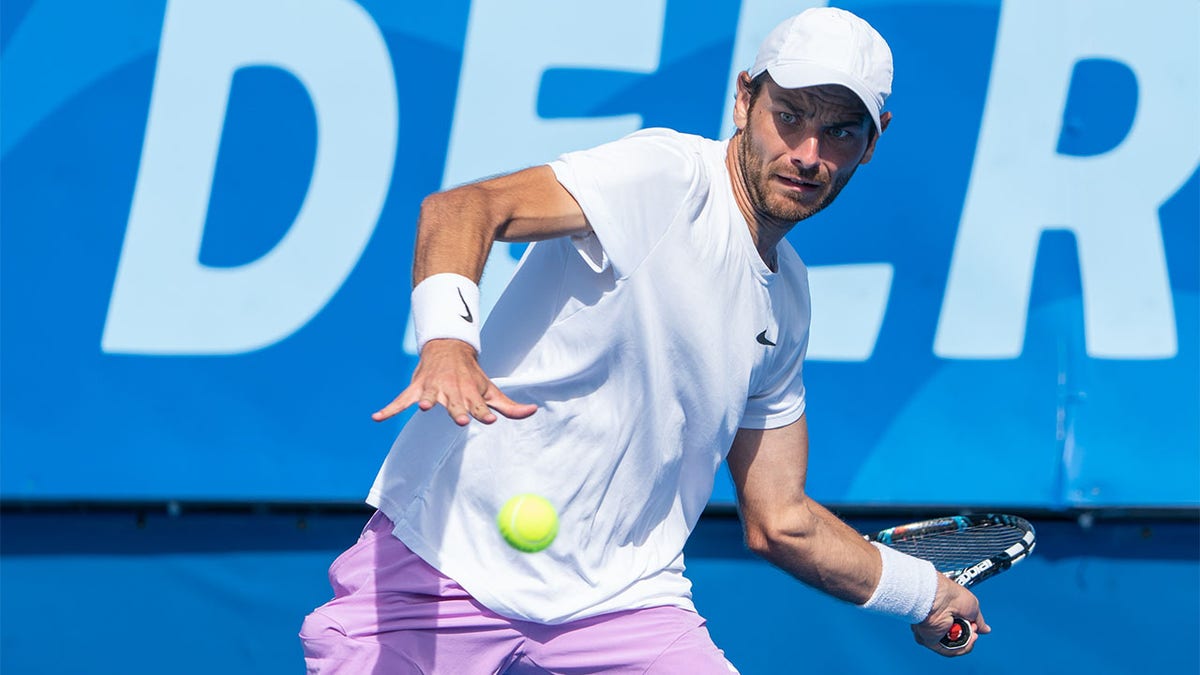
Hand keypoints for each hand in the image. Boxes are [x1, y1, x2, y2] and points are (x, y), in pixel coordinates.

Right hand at [371, 339, 537, 425]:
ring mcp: (433, 389)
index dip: (483, 413)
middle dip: (458, 411)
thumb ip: (510, 407)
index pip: (479, 406)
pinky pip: (400, 401)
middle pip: (455, 404)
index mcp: (471, 394)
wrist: (449, 347)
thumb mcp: (492, 390)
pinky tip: (376, 418)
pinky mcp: (417, 389)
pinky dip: (389, 409)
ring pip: (429, 397)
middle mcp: (452, 392)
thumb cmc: (473, 376)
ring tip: (421, 407)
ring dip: (426, 401)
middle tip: (462, 420)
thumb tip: (534, 411)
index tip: (489, 420)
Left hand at [911, 575, 989, 656]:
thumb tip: (985, 629)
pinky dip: (962, 648)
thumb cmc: (952, 595)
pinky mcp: (931, 641)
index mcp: (946, 612)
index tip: (977, 626)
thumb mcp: (973, 606)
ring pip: (955, 647)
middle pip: (959, 638)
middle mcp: (939, 623)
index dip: (971, 629)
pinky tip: (969, 639)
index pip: (960, 627)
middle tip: (974, 628)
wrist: (939, 598)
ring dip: (968, 642)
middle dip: (971, 635)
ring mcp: (936, 632)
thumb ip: (979, 621)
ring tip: (972, 632)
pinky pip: (949, 651)